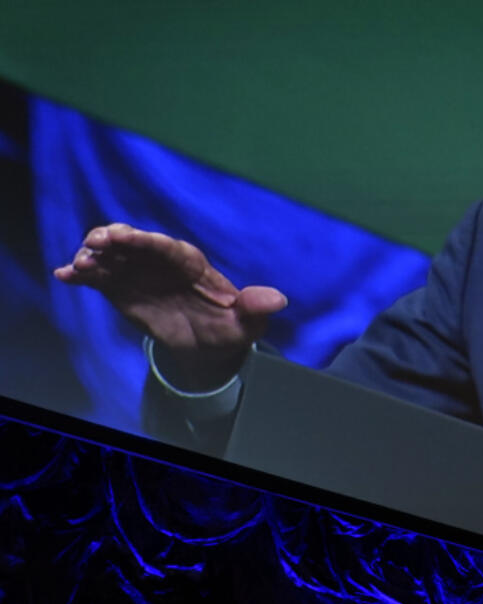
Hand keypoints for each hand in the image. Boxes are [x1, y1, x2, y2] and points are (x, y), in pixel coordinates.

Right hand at [54, 223, 287, 389]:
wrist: (208, 345)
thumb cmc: (229, 328)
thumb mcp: (247, 324)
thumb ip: (256, 309)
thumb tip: (278, 299)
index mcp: (189, 262)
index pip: (165, 246)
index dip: (144, 240)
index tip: (124, 236)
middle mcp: (159, 261)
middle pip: (133, 244)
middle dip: (112, 240)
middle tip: (94, 244)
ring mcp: (137, 272)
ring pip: (111, 257)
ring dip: (92, 257)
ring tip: (78, 267)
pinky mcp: (120, 288)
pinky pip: (98, 278)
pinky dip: (80, 276)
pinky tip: (63, 276)